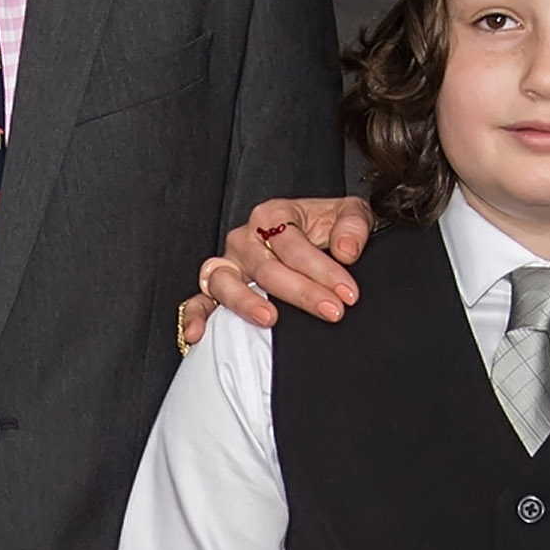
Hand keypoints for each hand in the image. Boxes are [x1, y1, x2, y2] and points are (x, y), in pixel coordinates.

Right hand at [177, 195, 375, 349]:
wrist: (312, 234)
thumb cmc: (325, 226)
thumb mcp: (348, 215)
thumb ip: (353, 225)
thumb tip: (346, 250)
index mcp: (273, 215)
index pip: (294, 245)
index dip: (323, 270)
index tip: (347, 293)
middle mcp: (246, 238)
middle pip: (266, 267)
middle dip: (301, 292)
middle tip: (332, 310)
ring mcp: (229, 264)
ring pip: (227, 282)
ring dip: (246, 302)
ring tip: (270, 318)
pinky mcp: (217, 288)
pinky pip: (199, 300)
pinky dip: (196, 316)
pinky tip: (198, 335)